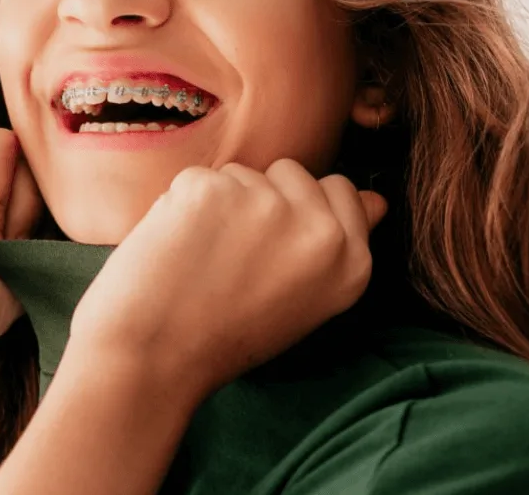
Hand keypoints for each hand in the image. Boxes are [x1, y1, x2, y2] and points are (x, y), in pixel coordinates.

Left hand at [69, 160, 386, 401]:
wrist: (152, 357)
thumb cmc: (225, 336)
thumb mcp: (307, 301)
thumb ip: (338, 246)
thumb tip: (376, 200)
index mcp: (351, 261)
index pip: (341, 189)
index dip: (304, 207)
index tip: (279, 237)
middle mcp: (319, 228)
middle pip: (293, 172)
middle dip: (265, 198)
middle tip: (238, 255)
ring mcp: (265, 203)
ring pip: (244, 173)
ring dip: (222, 201)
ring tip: (205, 257)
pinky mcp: (212, 188)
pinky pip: (201, 176)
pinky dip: (185, 203)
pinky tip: (177, 245)